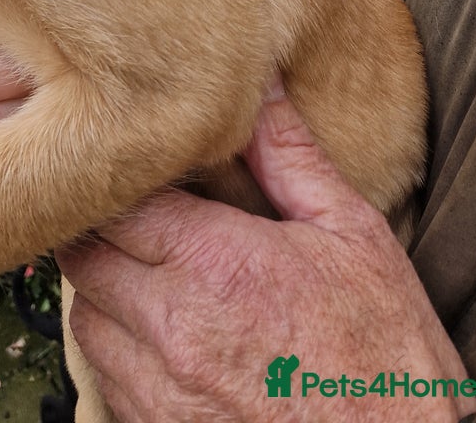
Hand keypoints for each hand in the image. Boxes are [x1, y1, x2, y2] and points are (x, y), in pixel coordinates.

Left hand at [58, 82, 475, 421]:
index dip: (114, 177)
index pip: (115, 199)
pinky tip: (163, 333)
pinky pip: (106, 377)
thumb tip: (261, 84)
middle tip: (134, 213)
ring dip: (103, 289)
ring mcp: (161, 391)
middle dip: (99, 228)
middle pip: (84, 255)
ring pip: (85, 319)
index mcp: (215, 263)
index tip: (131, 163)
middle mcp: (173, 329)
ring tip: (151, 273)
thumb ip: (290, 155)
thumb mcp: (353, 236)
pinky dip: (119, 348)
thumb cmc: (390, 358)